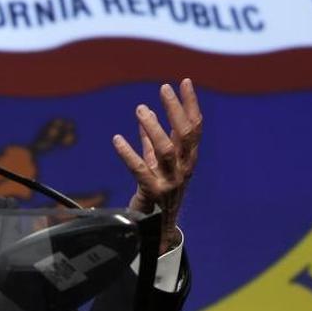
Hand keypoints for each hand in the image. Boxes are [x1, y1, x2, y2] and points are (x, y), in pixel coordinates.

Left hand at [111, 79, 201, 254]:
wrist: (156, 228)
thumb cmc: (158, 191)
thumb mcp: (156, 163)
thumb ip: (151, 140)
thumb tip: (144, 112)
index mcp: (188, 159)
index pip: (194, 127)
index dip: (191, 104)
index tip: (185, 82)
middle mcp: (184, 168)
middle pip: (185, 134)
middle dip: (176, 109)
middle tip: (163, 88)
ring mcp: (170, 181)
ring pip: (165, 150)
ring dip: (153, 127)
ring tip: (140, 108)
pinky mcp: (153, 193)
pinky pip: (139, 170)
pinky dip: (127, 153)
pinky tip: (117, 139)